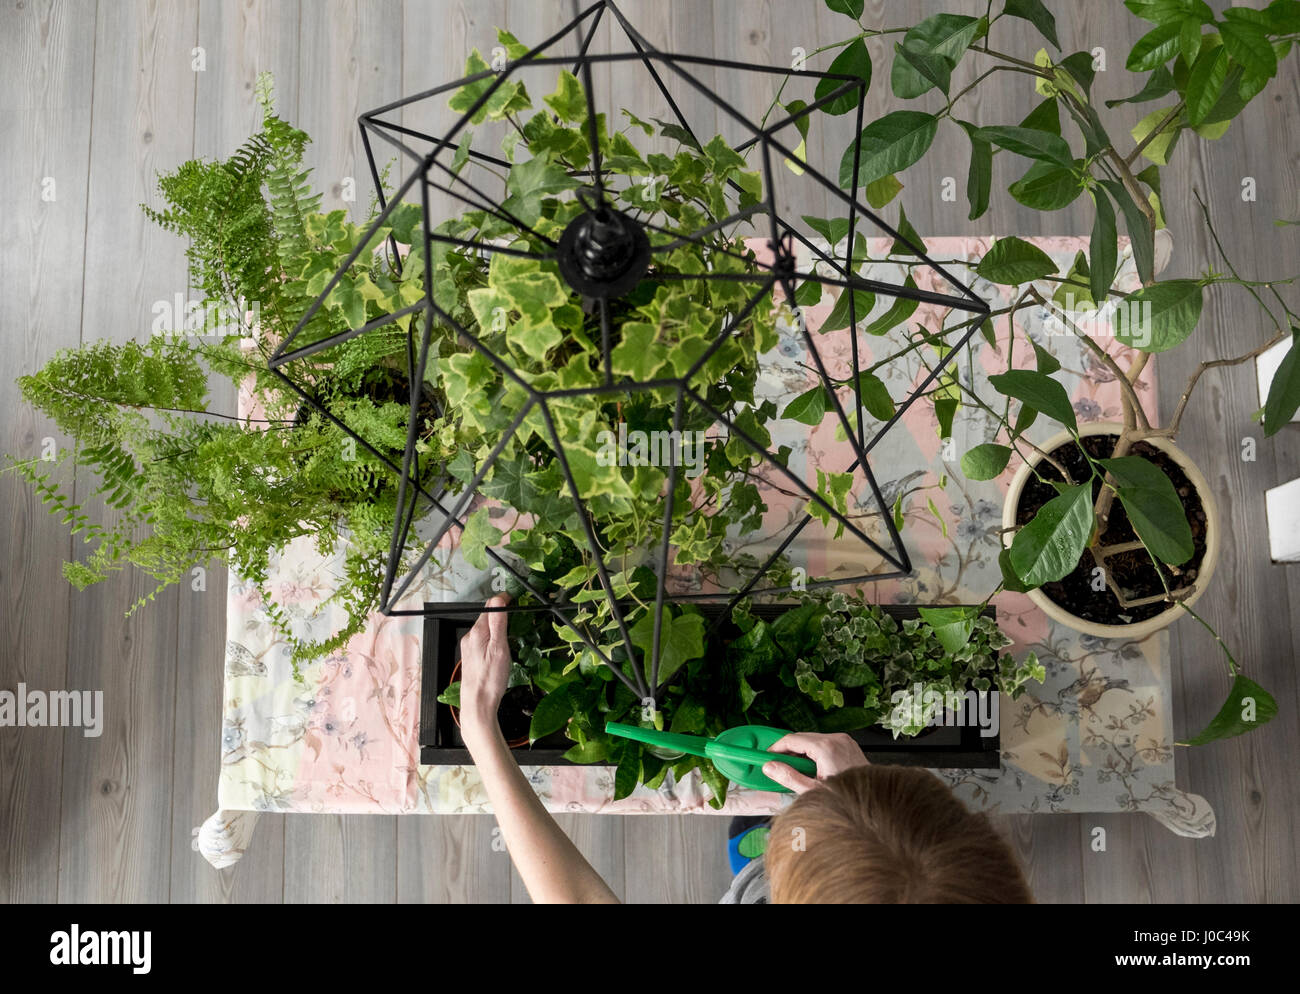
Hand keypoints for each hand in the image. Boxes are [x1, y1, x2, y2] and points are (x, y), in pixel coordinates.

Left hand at [457, 594, 512, 745]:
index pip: (490, 606)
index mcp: (477, 632)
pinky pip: (483, 641)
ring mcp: (469, 647)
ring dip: (498, 627)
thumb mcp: (499, 649)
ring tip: (512, 633)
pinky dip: (493, 640)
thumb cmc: (490, 680)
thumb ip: (498, 623)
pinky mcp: (471, 657)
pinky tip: (501, 650)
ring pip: (485, 630)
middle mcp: (470, 637)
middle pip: (487, 617)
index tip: (517, 601)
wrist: (478, 705)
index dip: (504, 601)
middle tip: (519, 617)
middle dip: (502, 614)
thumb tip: (499, 599)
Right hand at [762, 732, 868, 793]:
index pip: (792, 739)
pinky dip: (813, 752)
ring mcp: (844, 740)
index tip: (767, 757)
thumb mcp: (812, 791)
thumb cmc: (847, 797)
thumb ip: (789, 777)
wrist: (873, 799)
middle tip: (778, 765)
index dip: (776, 748)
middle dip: (788, 751)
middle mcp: (836, 739)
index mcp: (826, 747)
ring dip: (800, 752)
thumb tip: (770, 767)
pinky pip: (824, 743)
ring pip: (812, 740)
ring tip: (795, 770)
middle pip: (802, 737)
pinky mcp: (848, 745)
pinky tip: (811, 768)